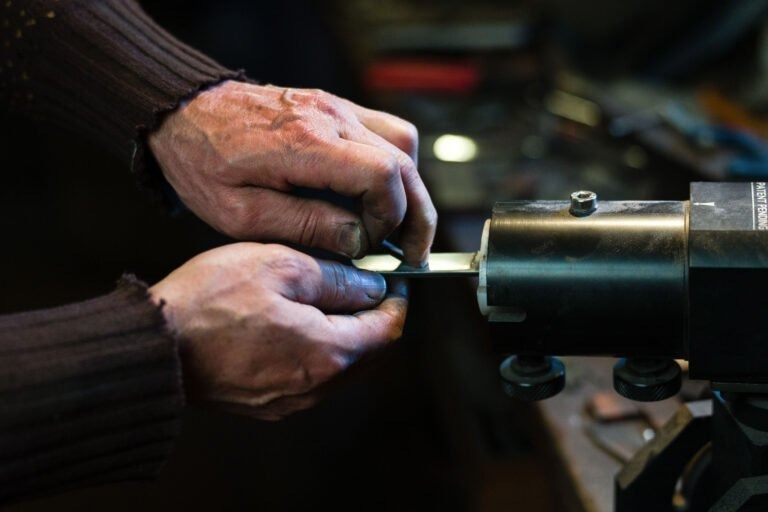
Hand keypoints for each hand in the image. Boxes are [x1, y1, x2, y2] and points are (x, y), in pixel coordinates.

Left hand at [148, 81, 436, 265]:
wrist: (183, 113)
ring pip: (404, 142)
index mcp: (306, 145)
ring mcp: (335, 106)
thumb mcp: (241, 214)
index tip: (373, 247)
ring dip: (410, 187)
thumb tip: (360, 241)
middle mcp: (329, 118)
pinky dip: (394, 165)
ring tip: (398, 225)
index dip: (391, 218)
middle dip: (417, 213)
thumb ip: (305, 226)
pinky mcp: (334, 105)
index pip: (383, 176)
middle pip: (404, 162)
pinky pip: (385, 130)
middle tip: (413, 252)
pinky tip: (378, 193)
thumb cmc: (203, 164)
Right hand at [149, 243, 406, 419]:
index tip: (393, 283)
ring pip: (342, 369)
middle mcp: (316, 385)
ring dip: (347, 339)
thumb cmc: (211, 301)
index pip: (388, 331)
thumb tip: (371, 286)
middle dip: (375, 321)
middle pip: (370, 355)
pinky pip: (313, 381)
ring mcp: (291, 400)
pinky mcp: (268, 405)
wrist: (154, 346)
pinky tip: (299, 330)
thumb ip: (336, 279)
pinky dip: (320, 355)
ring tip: (330, 304)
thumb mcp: (280, 267)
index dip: (396, 303)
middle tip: (365, 289)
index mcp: (328, 351)